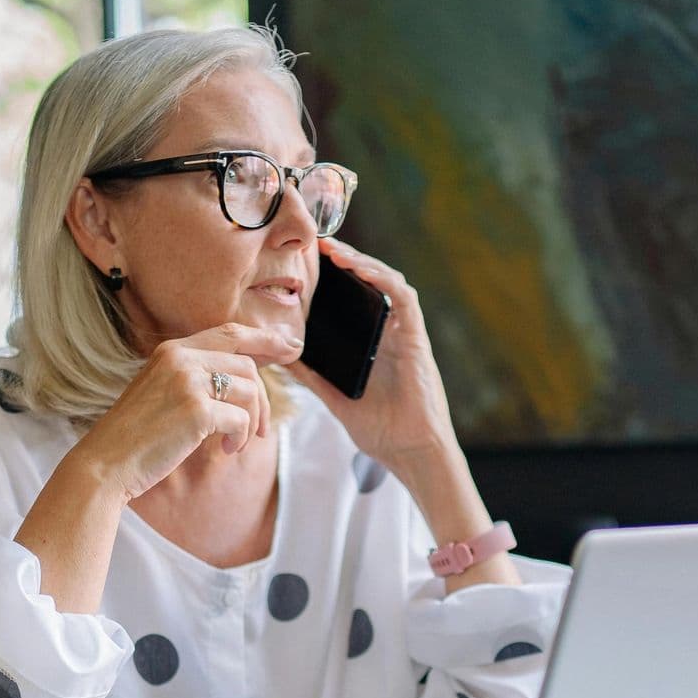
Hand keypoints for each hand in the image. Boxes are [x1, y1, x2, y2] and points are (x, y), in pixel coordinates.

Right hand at [73, 322, 302, 500]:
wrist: (106, 462)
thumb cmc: (137, 436)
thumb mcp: (164, 394)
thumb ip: (196, 379)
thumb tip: (246, 381)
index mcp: (172, 350)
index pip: (230, 333)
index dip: (265, 339)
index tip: (292, 348)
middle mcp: (180, 357)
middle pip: (247, 365)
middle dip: (262, 399)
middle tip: (260, 431)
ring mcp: (187, 381)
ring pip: (249, 390)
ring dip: (252, 423)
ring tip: (235, 444)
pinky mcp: (196, 410)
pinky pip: (241, 419)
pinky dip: (240, 438)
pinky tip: (226, 450)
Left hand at [287, 238, 459, 478]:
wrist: (411, 453)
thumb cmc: (381, 431)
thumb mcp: (335, 398)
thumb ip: (313, 376)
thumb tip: (281, 356)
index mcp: (372, 345)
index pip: (354, 300)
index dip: (334, 278)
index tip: (306, 263)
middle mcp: (389, 334)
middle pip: (369, 284)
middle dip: (346, 260)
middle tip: (316, 244)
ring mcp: (404, 334)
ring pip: (386, 283)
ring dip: (361, 263)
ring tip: (333, 250)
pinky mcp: (416, 339)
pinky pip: (404, 299)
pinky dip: (383, 279)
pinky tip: (361, 269)